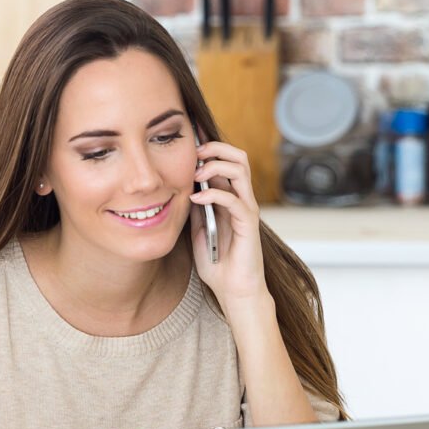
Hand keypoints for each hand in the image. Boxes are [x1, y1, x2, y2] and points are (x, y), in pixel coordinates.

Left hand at [189, 135, 268, 312]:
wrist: (233, 290)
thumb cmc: (217, 262)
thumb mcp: (197, 229)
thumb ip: (194, 208)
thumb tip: (180, 186)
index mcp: (229, 197)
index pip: (226, 161)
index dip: (210, 146)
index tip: (189, 137)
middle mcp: (241, 199)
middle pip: (238, 157)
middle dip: (216, 148)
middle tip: (194, 152)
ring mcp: (247, 210)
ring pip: (240, 171)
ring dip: (216, 165)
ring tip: (196, 171)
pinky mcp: (249, 225)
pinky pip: (235, 200)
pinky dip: (215, 193)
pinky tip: (197, 196)